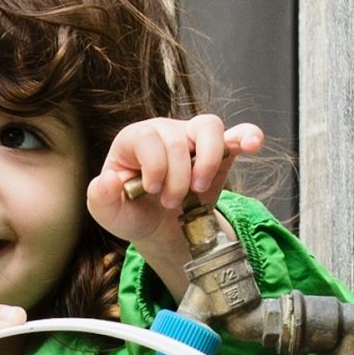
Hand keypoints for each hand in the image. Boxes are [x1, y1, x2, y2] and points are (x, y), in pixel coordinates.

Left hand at [85, 114, 264, 282]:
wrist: (159, 227)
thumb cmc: (132, 212)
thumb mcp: (108, 212)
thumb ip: (100, 197)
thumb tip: (109, 179)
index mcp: (133, 140)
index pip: (147, 138)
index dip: (154, 165)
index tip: (154, 190)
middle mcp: (163, 132)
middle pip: (177, 140)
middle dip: (177, 178)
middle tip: (171, 203)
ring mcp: (191, 138)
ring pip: (208, 127)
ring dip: (207, 161)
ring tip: (200, 186)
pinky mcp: (218, 151)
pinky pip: (236, 134)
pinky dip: (247, 136)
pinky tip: (253, 144)